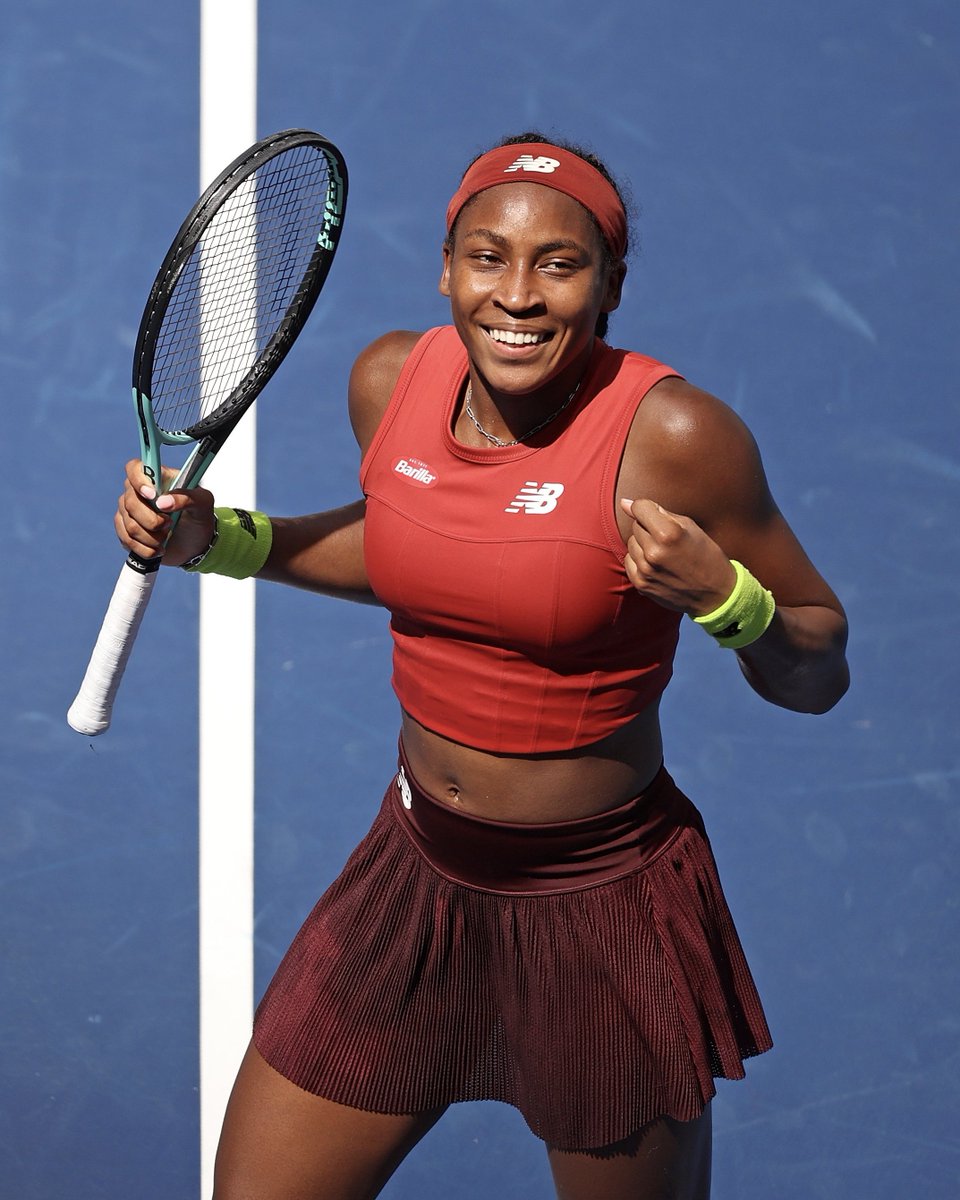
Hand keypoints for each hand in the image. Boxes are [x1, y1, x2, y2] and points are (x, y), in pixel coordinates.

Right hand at [115, 459, 215, 566]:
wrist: (196, 543)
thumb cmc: (199, 516)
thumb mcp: (203, 503)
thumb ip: (188, 497)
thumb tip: (163, 502)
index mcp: (156, 478)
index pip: (134, 468)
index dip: (139, 480)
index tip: (152, 495)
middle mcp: (138, 492)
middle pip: (130, 501)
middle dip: (152, 519)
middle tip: (169, 524)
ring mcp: (129, 511)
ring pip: (129, 524)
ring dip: (151, 537)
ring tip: (166, 537)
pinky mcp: (127, 531)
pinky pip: (126, 540)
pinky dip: (145, 549)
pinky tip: (158, 549)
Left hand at [620, 497, 735, 615]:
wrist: (716, 594)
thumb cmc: (706, 555)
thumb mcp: (690, 527)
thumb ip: (658, 512)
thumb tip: (624, 503)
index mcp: (669, 534)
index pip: (640, 508)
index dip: (647, 508)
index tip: (655, 514)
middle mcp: (654, 552)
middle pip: (636, 526)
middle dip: (649, 527)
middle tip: (668, 539)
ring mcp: (646, 570)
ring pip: (631, 543)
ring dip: (644, 544)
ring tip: (664, 552)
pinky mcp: (641, 584)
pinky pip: (629, 561)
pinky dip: (639, 559)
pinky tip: (657, 564)